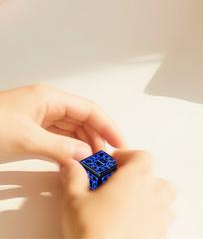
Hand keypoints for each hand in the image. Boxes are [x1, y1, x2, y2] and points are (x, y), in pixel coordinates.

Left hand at [0, 84, 123, 165]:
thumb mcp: (25, 139)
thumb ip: (58, 147)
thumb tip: (84, 154)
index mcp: (50, 97)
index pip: (88, 109)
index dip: (107, 126)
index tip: (119, 143)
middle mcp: (46, 103)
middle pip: (80, 119)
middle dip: (95, 137)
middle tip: (106, 158)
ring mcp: (36, 116)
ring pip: (68, 129)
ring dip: (81, 144)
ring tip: (92, 162)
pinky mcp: (26, 129)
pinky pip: (54, 137)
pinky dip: (65, 148)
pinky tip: (71, 160)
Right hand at [61, 149, 173, 238]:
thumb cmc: (91, 231)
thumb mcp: (74, 200)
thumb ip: (75, 177)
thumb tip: (72, 165)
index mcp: (135, 176)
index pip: (141, 156)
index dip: (126, 157)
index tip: (112, 164)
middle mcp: (153, 191)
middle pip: (152, 175)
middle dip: (136, 178)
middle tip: (116, 188)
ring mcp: (160, 213)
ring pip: (162, 196)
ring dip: (148, 196)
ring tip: (127, 207)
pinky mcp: (161, 232)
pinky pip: (162, 219)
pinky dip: (152, 217)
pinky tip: (133, 226)